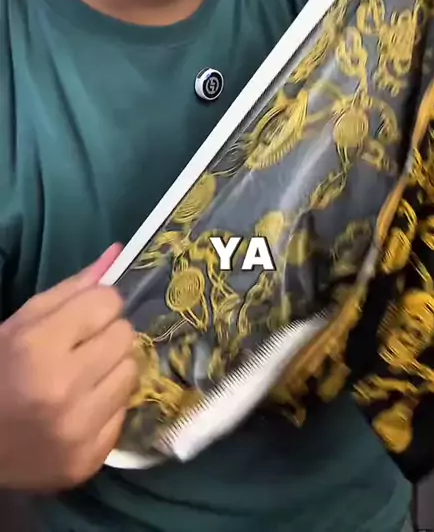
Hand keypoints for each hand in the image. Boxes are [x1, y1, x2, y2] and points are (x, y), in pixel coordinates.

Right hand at [0, 244, 137, 492]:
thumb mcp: (21, 323)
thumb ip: (72, 289)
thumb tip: (117, 253)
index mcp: (39, 348)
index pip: (107, 302)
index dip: (97, 305)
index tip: (84, 316)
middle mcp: (63, 389)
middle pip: (126, 335)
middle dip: (108, 334)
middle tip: (83, 347)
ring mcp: (80, 429)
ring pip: (133, 371)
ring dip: (113, 368)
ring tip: (84, 376)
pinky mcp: (91, 458)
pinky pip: (125, 411)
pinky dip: (108, 405)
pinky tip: (82, 406)